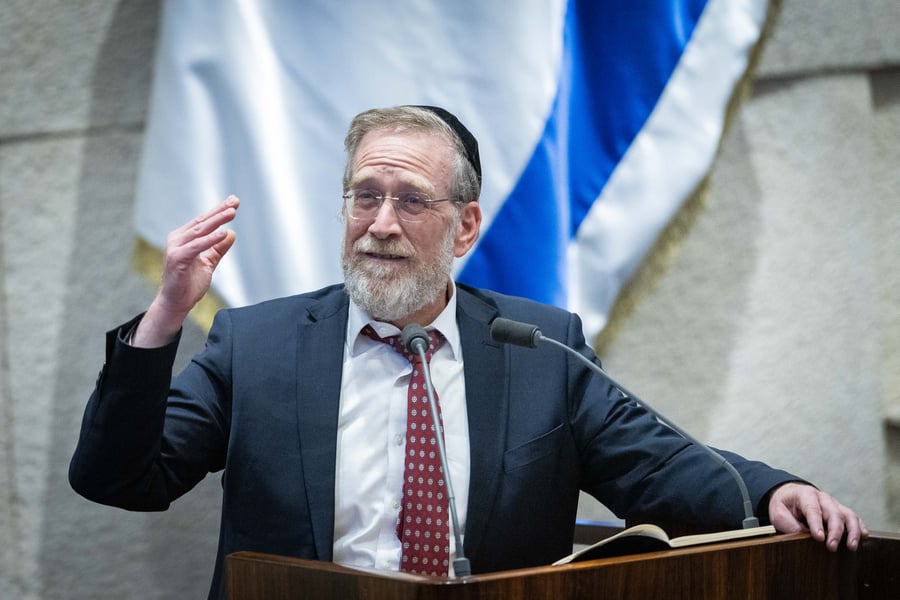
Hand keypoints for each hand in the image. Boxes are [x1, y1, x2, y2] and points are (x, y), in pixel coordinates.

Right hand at [133, 196, 239, 346]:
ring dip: (217, 221)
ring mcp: (176, 248)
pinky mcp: (177, 258)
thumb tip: (231, 233)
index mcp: (184, 238)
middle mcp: (178, 239)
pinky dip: (209, 239)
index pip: (204, 221)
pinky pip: (196, 246)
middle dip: (220, 211)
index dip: (218, 210)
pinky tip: (223, 233)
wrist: (176, 303)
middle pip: (202, 222)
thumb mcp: (208, 263)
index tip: (234, 201)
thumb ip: (218, 249)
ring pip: (200, 231)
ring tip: (232, 212)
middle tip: (235, 201)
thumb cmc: (189, 283)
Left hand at [768, 482, 867, 550]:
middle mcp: (823, 498)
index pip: (813, 509)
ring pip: (848, 515)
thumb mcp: (779, 514)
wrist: (789, 495)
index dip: (816, 524)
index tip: (819, 538)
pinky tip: (863, 536)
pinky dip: (860, 527)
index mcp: (805, 495)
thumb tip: (803, 536)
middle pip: (833, 513)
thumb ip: (790, 524)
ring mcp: (834, 504)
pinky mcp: (841, 511)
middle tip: (832, 547)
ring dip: (852, 531)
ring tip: (852, 546)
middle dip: (835, 531)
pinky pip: (853, 518)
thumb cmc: (784, 505)